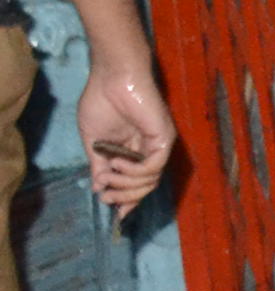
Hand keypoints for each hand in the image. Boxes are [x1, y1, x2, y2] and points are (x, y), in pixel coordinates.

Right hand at [76, 60, 174, 218]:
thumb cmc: (101, 102)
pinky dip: (135, 172)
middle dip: (124, 197)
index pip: (137, 182)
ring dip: (126, 185)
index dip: (127, 199)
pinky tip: (118, 165)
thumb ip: (99, 165)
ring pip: (150, 180)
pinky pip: (154, 166)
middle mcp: (149, 149)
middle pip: (146, 186)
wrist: (111, 78)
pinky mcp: (164, 138)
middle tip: (107, 198)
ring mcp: (158, 144)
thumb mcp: (94, 142)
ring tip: (109, 177)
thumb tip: (99, 187)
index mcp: (133, 150)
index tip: (114, 212)